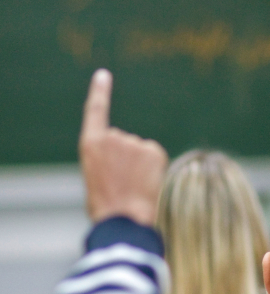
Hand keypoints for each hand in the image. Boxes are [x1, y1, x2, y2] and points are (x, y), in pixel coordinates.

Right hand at [79, 69, 167, 225]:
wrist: (123, 218)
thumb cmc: (106, 205)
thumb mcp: (96, 176)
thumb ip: (108, 158)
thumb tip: (130, 156)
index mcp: (91, 144)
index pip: (96, 111)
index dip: (100, 92)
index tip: (103, 75)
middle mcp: (113, 136)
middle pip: (124, 141)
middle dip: (125, 159)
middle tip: (120, 183)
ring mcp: (134, 142)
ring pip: (140, 151)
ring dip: (139, 166)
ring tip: (132, 186)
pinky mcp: (154, 149)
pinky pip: (154, 156)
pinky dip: (153, 168)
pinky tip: (146, 182)